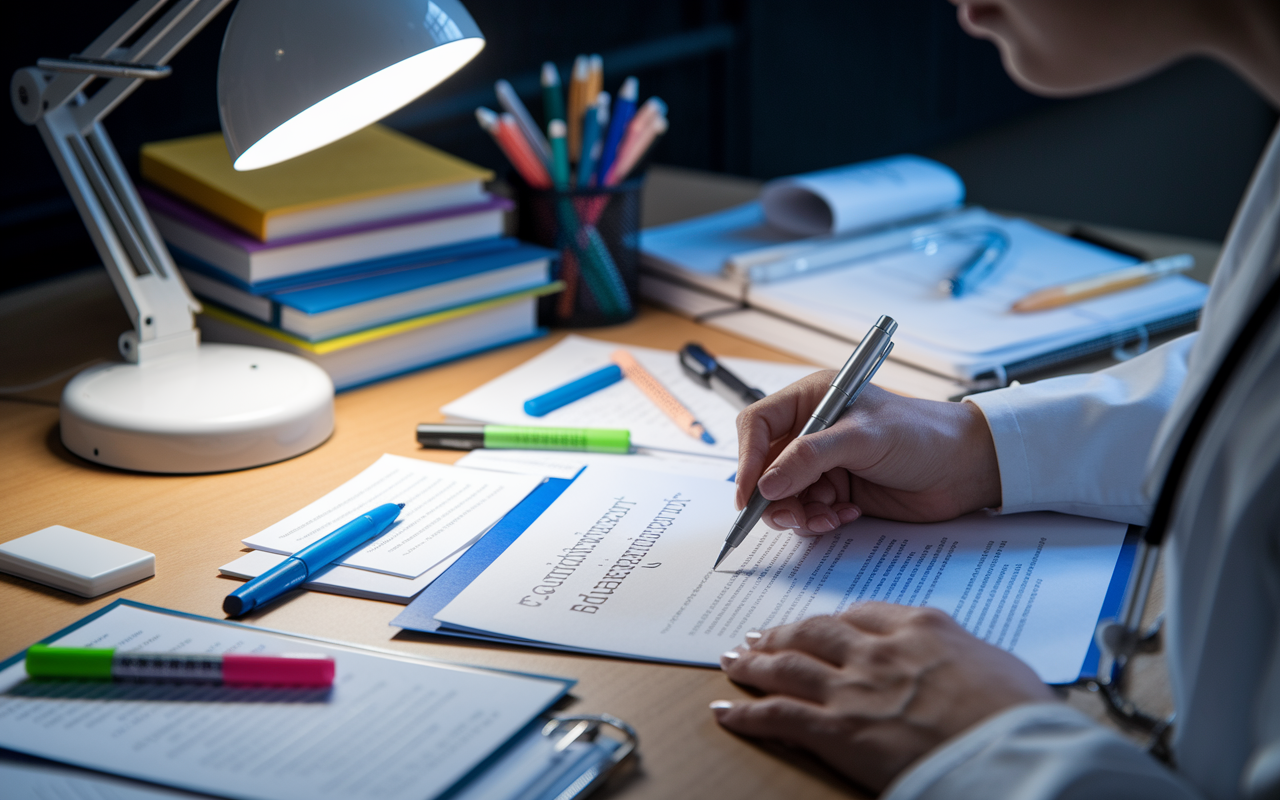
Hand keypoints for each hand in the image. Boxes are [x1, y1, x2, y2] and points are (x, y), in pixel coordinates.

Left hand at [711, 602, 1055, 791]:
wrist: (1011, 751)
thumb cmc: (1020, 717)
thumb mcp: (1000, 666)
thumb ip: (965, 656)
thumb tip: (962, 663)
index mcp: (921, 629)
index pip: (863, 614)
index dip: (833, 620)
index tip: (821, 623)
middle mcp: (878, 650)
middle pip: (815, 632)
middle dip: (783, 633)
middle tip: (761, 635)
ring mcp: (853, 688)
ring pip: (787, 664)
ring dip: (754, 662)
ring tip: (734, 660)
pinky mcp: (835, 730)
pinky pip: (777, 714)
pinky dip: (746, 712)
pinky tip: (727, 711)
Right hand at [735, 374, 1000, 532]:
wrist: (966, 467)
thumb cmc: (922, 434)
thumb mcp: (863, 437)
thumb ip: (810, 458)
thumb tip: (766, 485)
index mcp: (812, 399)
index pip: (758, 425)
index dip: (747, 458)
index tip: (749, 493)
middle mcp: (812, 430)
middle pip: (766, 467)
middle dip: (773, 495)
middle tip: (787, 517)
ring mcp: (825, 463)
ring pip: (785, 495)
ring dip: (798, 513)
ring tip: (824, 518)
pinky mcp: (839, 491)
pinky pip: (809, 512)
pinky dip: (820, 520)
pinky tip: (846, 515)